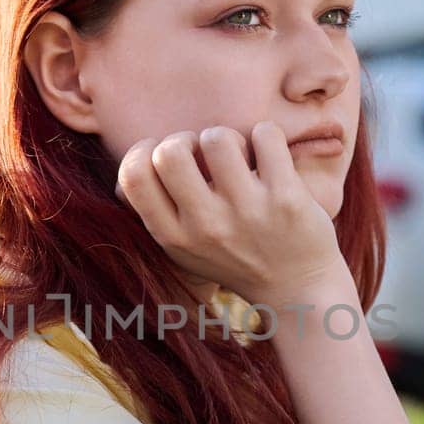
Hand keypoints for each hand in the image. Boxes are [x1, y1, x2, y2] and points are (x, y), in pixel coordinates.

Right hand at [112, 121, 341, 308]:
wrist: (299, 288)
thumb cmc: (235, 257)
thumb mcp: (186, 249)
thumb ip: (156, 215)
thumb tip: (124, 179)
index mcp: (174, 237)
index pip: (133, 177)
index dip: (143, 152)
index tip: (164, 157)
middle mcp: (206, 226)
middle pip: (170, 151)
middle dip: (185, 139)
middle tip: (204, 156)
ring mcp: (246, 211)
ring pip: (217, 138)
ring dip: (228, 137)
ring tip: (240, 157)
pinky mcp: (286, 198)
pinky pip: (264, 135)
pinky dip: (266, 136)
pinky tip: (270, 158)